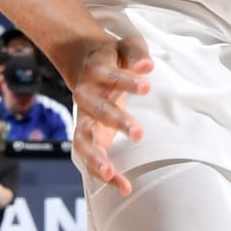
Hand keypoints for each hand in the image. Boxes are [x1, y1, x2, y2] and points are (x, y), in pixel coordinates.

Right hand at [69, 34, 151, 196]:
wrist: (87, 62)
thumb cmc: (113, 56)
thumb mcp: (127, 43)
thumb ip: (136, 52)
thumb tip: (146, 66)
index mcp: (95, 72)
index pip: (108, 75)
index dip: (126, 80)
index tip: (147, 85)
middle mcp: (85, 97)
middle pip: (94, 110)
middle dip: (114, 121)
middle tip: (138, 133)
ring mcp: (84, 118)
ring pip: (83, 140)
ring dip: (96, 157)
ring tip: (111, 174)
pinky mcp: (89, 135)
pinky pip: (90, 156)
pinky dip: (102, 173)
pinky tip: (123, 187)